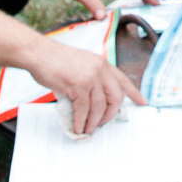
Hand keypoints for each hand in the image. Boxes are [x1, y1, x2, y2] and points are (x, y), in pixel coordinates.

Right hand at [30, 47, 145, 134]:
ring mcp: (90, 77)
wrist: (40, 54)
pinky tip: (78, 126)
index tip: (142, 102)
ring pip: (100, 107)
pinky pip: (84, 110)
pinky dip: (81, 121)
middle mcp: (100, 69)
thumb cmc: (56, 60)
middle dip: (110, 114)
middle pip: (116, 97)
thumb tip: (97, 101)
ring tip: (87, 128)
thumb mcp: (82, 63)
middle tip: (103, 123)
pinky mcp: (78, 86)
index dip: (134, 93)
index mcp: (103, 63)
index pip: (123, 80)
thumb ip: (93, 78)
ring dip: (94, 122)